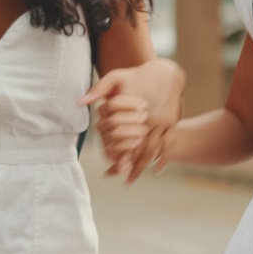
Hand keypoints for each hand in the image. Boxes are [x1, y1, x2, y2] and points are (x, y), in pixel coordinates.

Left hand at [83, 60, 184, 182]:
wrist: (167, 71)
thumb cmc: (138, 75)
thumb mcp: (116, 77)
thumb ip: (98, 90)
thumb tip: (80, 102)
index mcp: (138, 113)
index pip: (130, 140)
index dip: (122, 156)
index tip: (114, 171)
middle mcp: (153, 120)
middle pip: (144, 150)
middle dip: (136, 167)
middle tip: (126, 182)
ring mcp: (165, 123)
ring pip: (155, 149)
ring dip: (147, 165)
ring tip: (137, 177)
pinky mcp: (172, 123)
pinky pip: (168, 144)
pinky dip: (163, 157)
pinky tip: (157, 169)